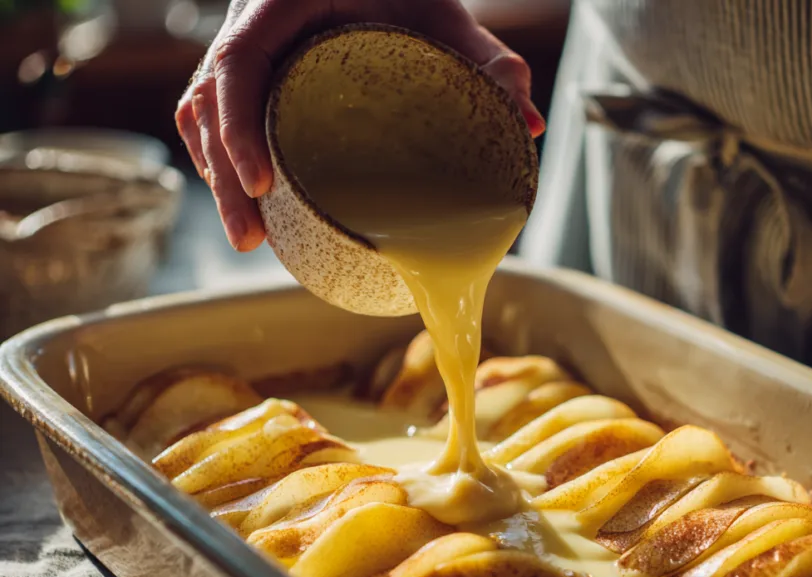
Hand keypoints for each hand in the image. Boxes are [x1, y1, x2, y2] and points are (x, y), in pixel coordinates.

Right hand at [176, 0, 544, 250]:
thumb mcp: (444, 13)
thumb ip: (487, 58)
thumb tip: (529, 124)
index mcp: (283, 2)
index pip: (237, 61)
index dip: (237, 126)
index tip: (262, 184)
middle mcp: (254, 25)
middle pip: (207, 101)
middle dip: (223, 176)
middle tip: (250, 238)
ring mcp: (248, 51)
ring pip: (203, 115)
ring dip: (218, 177)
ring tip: (249, 238)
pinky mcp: (254, 77)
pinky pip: (217, 117)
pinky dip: (224, 161)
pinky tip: (247, 205)